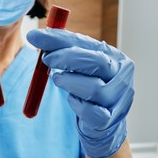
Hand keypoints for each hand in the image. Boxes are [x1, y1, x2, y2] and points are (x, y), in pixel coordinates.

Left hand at [27, 29, 134, 157]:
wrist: (103, 121)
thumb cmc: (89, 87)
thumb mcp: (79, 66)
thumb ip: (62, 50)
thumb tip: (35, 36)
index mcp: (115, 57)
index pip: (88, 42)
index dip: (60, 39)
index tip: (36, 37)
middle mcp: (122, 76)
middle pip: (98, 62)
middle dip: (68, 59)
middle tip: (47, 59)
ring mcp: (119, 99)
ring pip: (94, 89)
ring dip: (70, 83)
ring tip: (59, 81)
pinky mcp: (110, 120)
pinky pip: (91, 112)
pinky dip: (77, 105)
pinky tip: (73, 101)